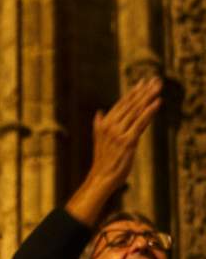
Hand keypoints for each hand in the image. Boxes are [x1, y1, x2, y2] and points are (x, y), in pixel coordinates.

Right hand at [86, 77, 161, 197]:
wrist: (101, 178)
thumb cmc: (103, 161)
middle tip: (156, 80)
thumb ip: (99, 125)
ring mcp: (119, 133)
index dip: (133, 92)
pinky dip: (149, 112)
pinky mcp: (127, 141)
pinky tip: (157, 102)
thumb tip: (99, 112)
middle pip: (130, 105)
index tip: (144, 82)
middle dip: (144, 91)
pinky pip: (140, 123)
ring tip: (158, 86)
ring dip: (149, 97)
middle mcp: (110, 126)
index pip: (121, 104)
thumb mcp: (99, 140)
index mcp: (104, 124)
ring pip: (136, 111)